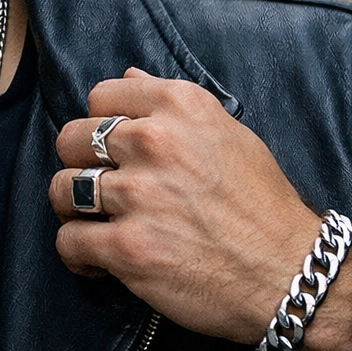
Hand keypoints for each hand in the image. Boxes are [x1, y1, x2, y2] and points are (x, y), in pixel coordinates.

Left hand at [49, 69, 351, 350]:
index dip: (101, 124)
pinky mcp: (128, 248)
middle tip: (102, 188)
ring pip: (61, 189)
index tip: (113, 149)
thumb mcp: (230, 134)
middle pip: (71, 139)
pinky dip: (79, 254)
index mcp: (180, 106)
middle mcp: (155, 142)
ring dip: (73, 209)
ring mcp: (138, 196)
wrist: (289, 273)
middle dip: (79, 164)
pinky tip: (100, 261)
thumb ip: (173, 106)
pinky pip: (68, 241)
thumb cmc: (263, 206)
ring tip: (97, 223)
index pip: (101, 96)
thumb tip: (129, 77)